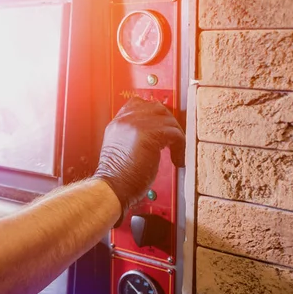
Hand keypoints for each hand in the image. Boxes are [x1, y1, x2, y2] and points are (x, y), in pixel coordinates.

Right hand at [93, 97, 184, 224]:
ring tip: (175, 153)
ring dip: (176, 137)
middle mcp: (126, 120)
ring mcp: (137, 125)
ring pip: (168, 120)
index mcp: (118, 123)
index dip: (154, 115)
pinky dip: (181, 148)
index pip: (138, 104)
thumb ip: (132, 137)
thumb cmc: (117, 178)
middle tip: (173, 141)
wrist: (112, 189)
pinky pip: (175, 134)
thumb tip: (154, 137)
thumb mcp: (120, 150)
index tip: (162, 128)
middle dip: (168, 124)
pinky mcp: (149, 134)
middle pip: (156, 108)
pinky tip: (176, 161)